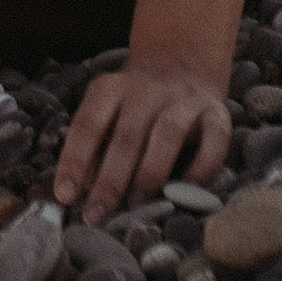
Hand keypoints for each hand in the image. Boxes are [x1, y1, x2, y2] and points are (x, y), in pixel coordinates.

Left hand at [55, 57, 232, 216]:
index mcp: (112, 88)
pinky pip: (214, 140)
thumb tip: (78, 191)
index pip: (88, 124)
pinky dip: (202, 168)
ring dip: (150, 172)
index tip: (64, 196)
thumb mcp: (108, 114)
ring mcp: (183, 99)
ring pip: (167, 132)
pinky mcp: (217, 112)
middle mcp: (147, 90)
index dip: (74, 160)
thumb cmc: (135, 106)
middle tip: (96, 215)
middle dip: (110, 180)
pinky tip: (187, 192)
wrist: (181, 64)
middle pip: (127, 134)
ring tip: (136, 203)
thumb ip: (94, 148)